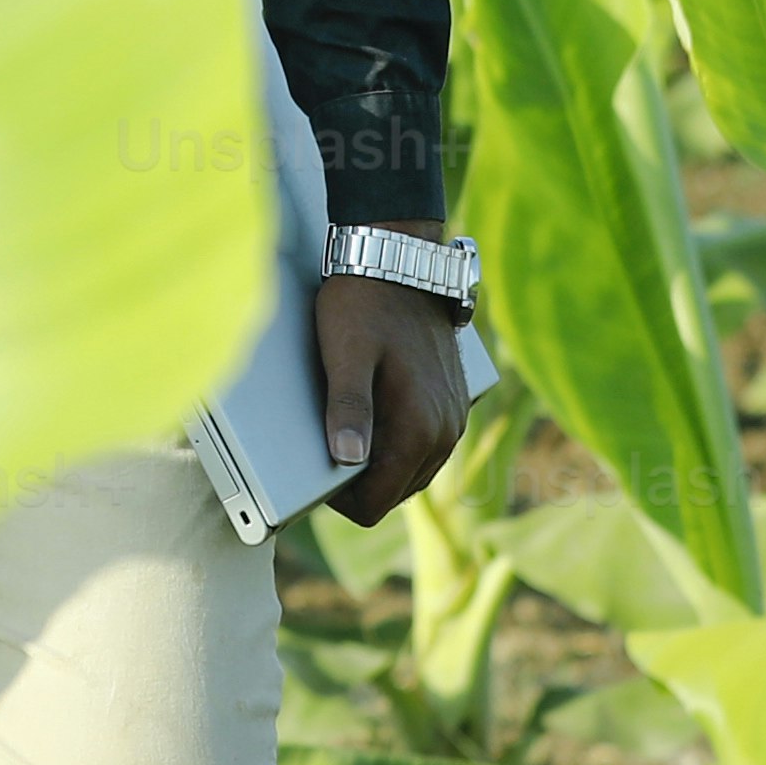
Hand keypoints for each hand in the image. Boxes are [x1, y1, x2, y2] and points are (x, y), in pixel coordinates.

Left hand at [310, 249, 472, 526]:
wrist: (402, 261)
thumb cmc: (366, 304)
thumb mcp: (345, 354)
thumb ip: (347, 408)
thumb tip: (345, 459)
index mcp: (418, 429)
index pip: (376, 503)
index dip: (339, 501)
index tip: (311, 476)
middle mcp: (444, 432)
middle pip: (394, 493)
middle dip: (358, 485)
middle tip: (321, 451)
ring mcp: (453, 419)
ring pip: (410, 472)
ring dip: (379, 465)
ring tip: (343, 433)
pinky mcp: (454, 403)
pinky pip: (424, 446)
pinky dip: (397, 446)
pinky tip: (371, 419)